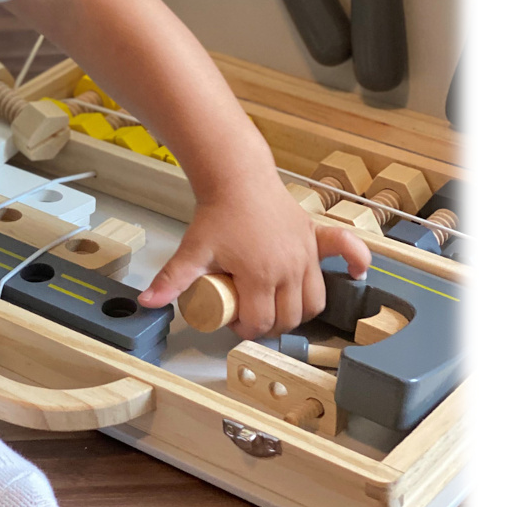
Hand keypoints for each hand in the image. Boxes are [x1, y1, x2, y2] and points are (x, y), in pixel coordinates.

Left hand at [136, 178, 371, 338]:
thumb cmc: (217, 213)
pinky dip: (355, 263)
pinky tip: (357, 275)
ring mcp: (306, 254)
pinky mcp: (316, 238)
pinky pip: (347, 252)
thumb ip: (172, 280)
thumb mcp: (193, 250)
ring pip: (314, 302)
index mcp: (260, 275)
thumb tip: (149, 302)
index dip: (245, 329)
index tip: (234, 322)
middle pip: (288, 318)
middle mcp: (289, 268)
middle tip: (250, 315)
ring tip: (277, 306)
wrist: (236, 177)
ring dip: (298, 312)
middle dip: (269, 325)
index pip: (260, 322)